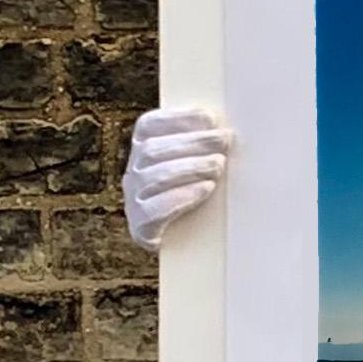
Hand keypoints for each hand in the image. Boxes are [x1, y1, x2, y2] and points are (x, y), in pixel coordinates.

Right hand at [122, 107, 231, 251]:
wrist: (187, 244)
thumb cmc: (199, 196)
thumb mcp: (200, 167)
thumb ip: (205, 147)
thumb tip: (229, 129)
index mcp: (143, 151)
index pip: (148, 126)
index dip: (176, 118)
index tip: (209, 117)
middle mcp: (133, 173)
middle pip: (153, 150)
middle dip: (192, 142)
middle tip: (223, 141)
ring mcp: (133, 200)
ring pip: (152, 177)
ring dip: (190, 167)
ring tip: (218, 165)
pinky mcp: (141, 228)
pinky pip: (154, 209)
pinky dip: (182, 196)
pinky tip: (206, 188)